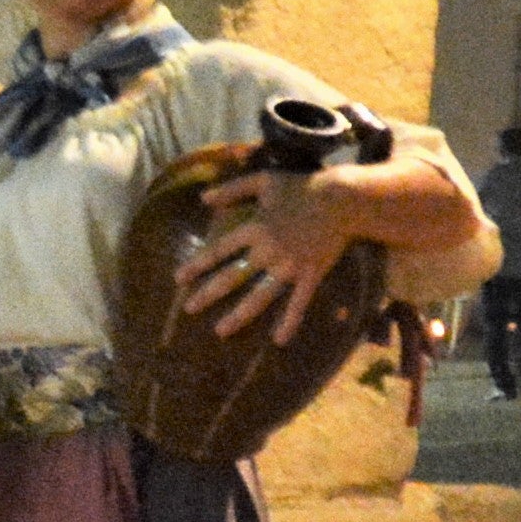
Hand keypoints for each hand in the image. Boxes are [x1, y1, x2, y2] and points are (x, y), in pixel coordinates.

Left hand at [173, 165, 360, 344]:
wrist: (341, 199)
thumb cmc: (303, 187)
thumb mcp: (264, 181)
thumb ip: (233, 189)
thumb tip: (203, 198)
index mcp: (254, 228)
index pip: (219, 250)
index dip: (197, 264)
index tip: (178, 278)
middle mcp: (267, 251)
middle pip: (232, 277)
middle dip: (208, 294)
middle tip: (189, 309)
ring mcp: (289, 266)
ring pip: (259, 296)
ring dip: (239, 315)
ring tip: (221, 331)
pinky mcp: (310, 275)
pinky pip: (298, 303)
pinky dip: (289, 322)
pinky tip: (279, 340)